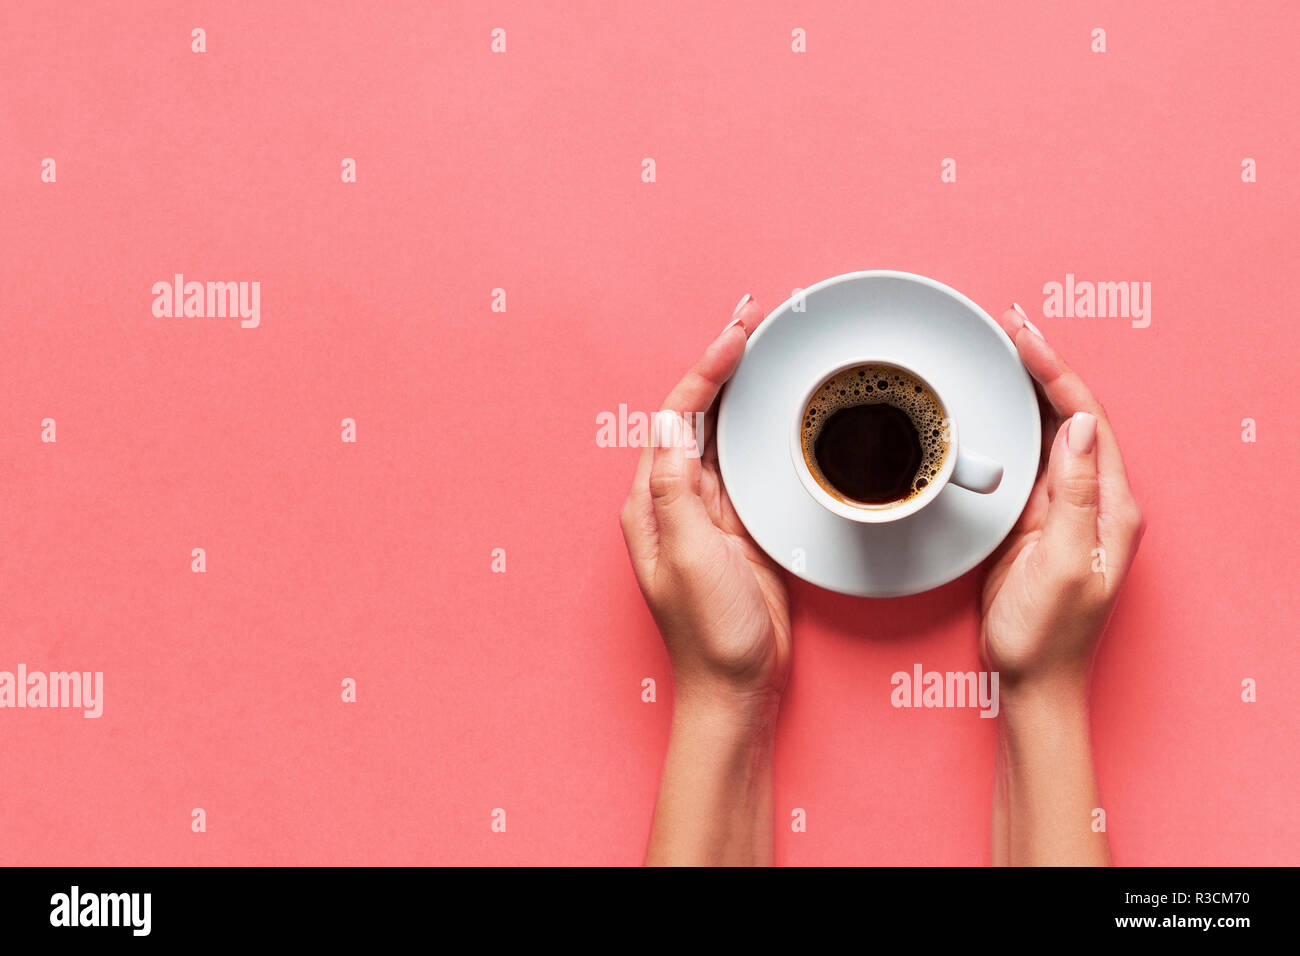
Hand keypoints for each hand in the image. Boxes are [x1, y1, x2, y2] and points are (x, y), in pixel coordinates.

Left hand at [620, 296, 791, 721]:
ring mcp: (711, 511)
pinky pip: (749, 463)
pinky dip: (763, 427)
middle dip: (723, 363)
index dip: (706, 370)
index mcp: (654, 500)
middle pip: (698, 414)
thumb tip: (668, 419)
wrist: (738, 685)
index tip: (737, 335)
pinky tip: (777, 405)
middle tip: (753, 317)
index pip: (676, 416)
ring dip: (743, 388)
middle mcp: (677, 498)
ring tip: (764, 344)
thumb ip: (678, 488)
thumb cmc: (710, 631)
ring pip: (725, 432)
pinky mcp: (742, 526)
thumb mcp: (691, 555)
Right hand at [980, 307, 1145, 694]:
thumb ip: (1073, 494)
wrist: (1031, 678)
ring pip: (1046, 432)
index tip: (1024, 339)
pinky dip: (1007, 425)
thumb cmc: (1049, 633)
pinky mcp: (1032, 521)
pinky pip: (1023, 459)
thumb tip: (1075, 426)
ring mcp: (1061, 508)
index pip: (1086, 419)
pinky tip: (991, 407)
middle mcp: (1091, 499)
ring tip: (1000, 350)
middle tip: (1008, 325)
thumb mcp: (1065, 562)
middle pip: (1069, 414)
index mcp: (1110, 505)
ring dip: (1025, 389)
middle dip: (1041, 365)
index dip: (1056, 373)